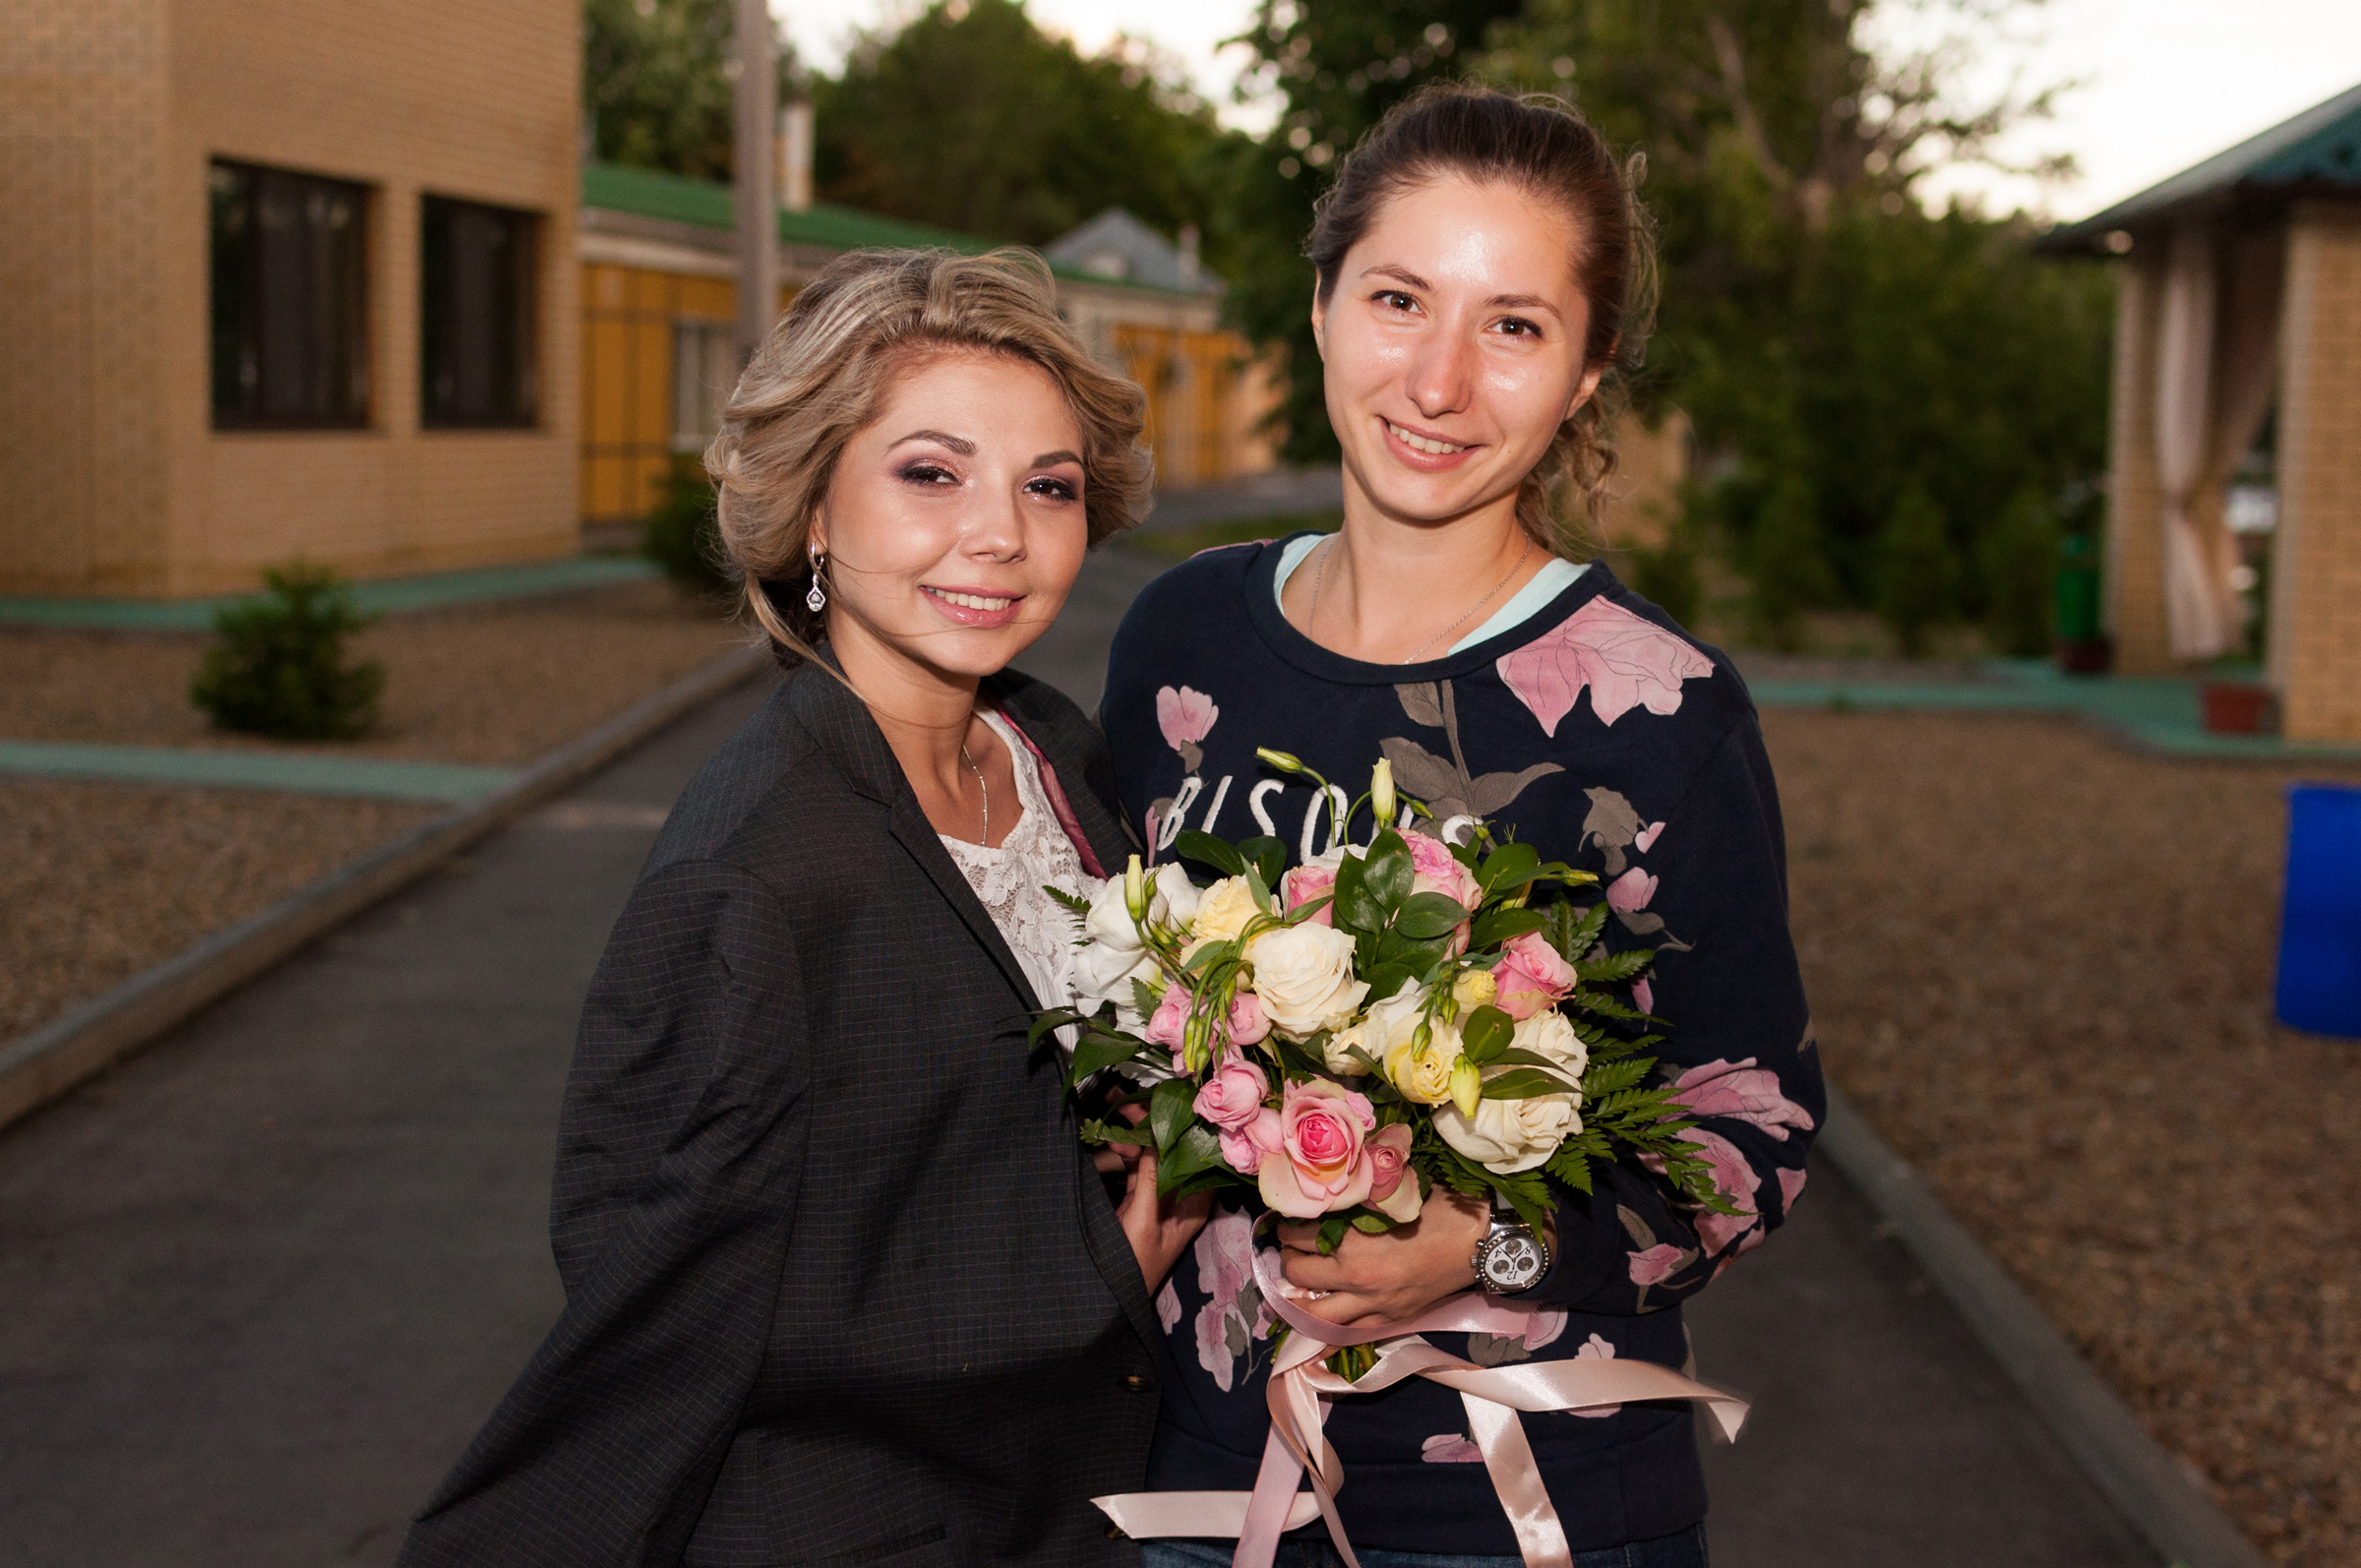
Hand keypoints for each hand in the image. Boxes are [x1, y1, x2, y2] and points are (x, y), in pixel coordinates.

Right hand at [1106, 1102, 1209, 1292]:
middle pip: (1178, 1153)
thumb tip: (1159, 1138)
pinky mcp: (1139, 1198)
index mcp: (1194, 1205)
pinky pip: (1137, 1168)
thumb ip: (1151, 1178)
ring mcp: (1160, 1197)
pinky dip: (1127, 1153)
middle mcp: (1182, 1197)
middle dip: (1159, 1126)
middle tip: (1136, 1104)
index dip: (1196, 1131)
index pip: (1205, 1161)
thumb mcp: (1143, 1219)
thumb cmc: (1134, 1262)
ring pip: (1156, 1158)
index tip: (1180, 1104)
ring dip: (1140, 1136)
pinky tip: (1115, 1139)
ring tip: (1121, 1113)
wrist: (1108, 1292)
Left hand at [1275, 1189, 1489, 1325]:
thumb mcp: (1393, 1193)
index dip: (1288, 1224)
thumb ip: (1357, 1194)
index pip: (1299, 1234)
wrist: (1481, 1242)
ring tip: (1297, 1282)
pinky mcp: (1389, 1319)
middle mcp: (1357, 1277)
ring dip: (1298, 1296)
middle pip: (1297, 1272)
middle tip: (1292, 1245)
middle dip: (1288, 1256)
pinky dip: (1327, 1325)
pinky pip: (1346, 1333)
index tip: (1288, 1219)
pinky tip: (1320, 1314)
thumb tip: (1325, 1186)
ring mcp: (1373, 1304)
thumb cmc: (1440, 1209)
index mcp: (1355, 1241)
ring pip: (1314, 1313)